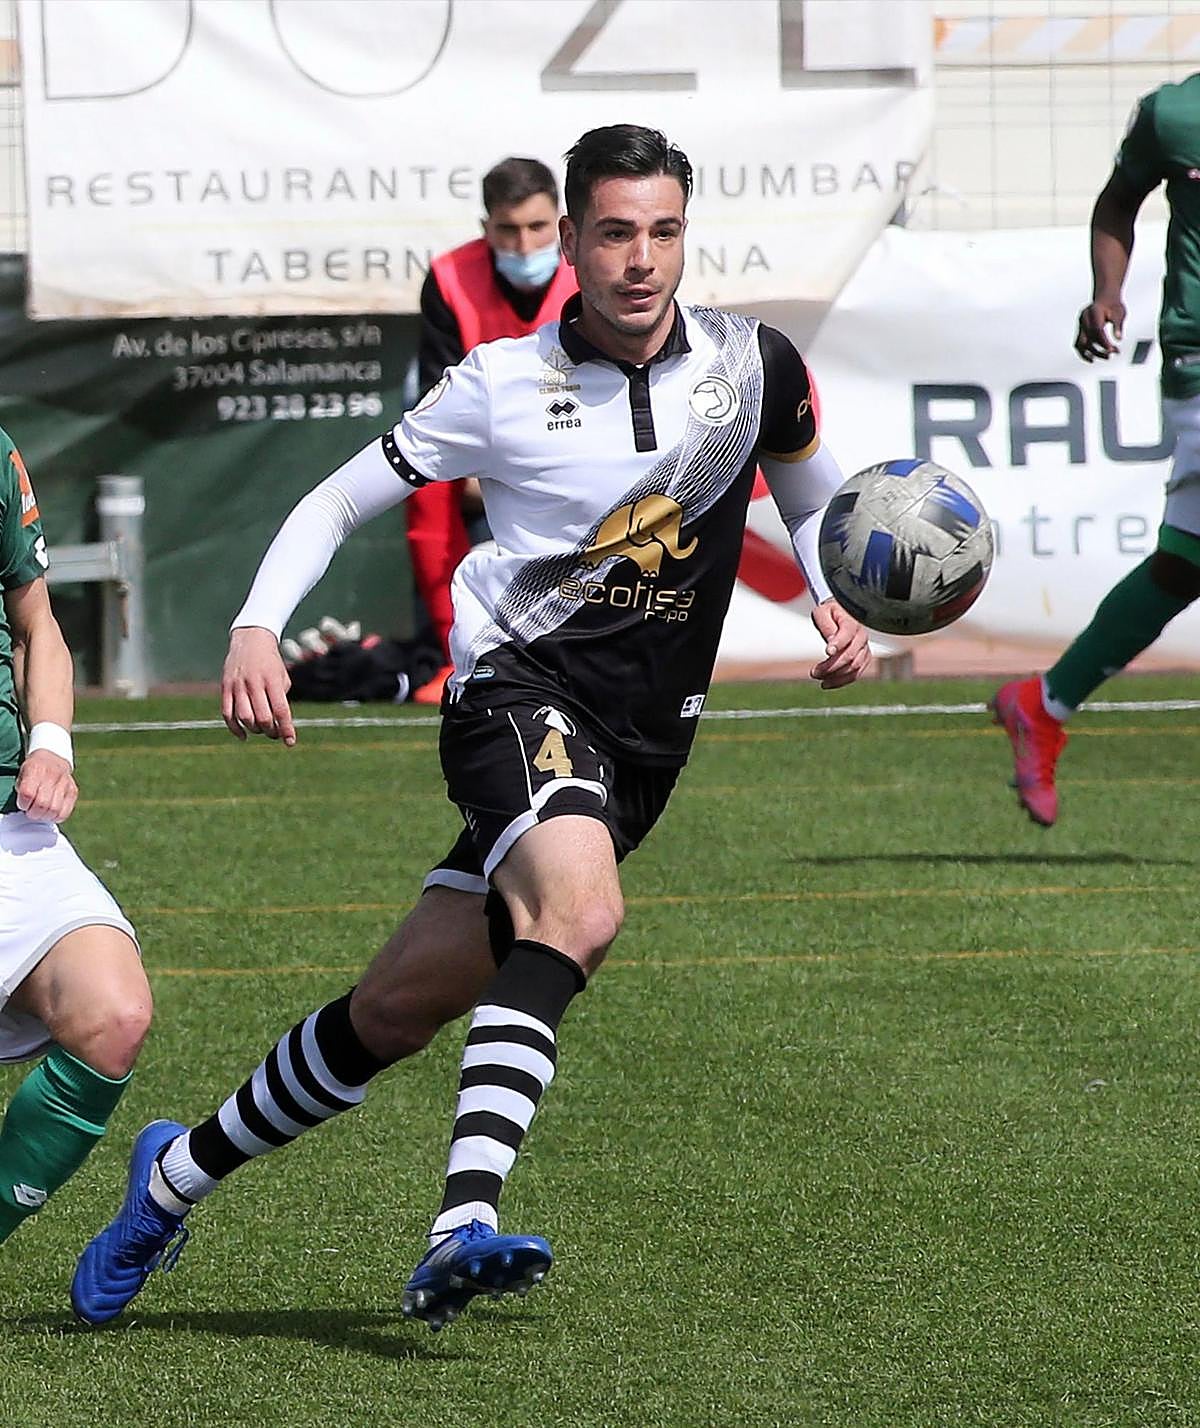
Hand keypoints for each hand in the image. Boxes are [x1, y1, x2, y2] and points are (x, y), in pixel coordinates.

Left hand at [15, 748, 76, 822]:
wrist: (52, 759)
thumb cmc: (33, 772)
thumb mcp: (22, 774)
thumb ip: (21, 789)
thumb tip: (25, 807)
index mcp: (35, 769)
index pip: (28, 794)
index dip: (23, 803)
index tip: (22, 803)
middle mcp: (52, 774)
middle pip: (42, 804)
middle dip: (33, 813)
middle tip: (30, 811)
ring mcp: (65, 783)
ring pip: (54, 810)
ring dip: (44, 816)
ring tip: (40, 812)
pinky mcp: (73, 791)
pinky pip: (65, 812)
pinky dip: (55, 817)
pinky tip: (50, 812)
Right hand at [221, 626, 295, 745]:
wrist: (250, 639)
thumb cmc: (271, 663)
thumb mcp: (282, 677)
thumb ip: (281, 700)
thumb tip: (279, 726)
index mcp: (272, 680)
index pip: (281, 710)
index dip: (286, 729)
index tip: (290, 742)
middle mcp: (254, 683)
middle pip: (263, 717)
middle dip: (271, 731)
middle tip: (275, 734)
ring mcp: (238, 685)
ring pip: (245, 717)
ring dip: (255, 730)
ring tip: (261, 730)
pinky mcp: (225, 687)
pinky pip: (227, 714)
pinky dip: (235, 729)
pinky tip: (244, 736)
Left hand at [809, 599, 870, 689]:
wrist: (841, 613)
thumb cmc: (829, 613)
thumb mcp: (822, 613)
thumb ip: (826, 625)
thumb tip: (831, 643)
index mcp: (851, 622)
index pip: (847, 634)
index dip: (838, 644)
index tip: (827, 652)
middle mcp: (862, 636)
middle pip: (850, 655)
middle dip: (831, 667)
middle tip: (813, 673)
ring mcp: (864, 648)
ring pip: (855, 667)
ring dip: (837, 677)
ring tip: (820, 681)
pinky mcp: (863, 658)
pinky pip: (857, 673)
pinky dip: (843, 681)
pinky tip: (828, 683)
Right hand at [1075, 298, 1124, 361]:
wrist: (1105, 299)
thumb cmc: (1113, 306)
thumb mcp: (1119, 313)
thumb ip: (1118, 326)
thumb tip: (1119, 339)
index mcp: (1093, 311)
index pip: (1096, 330)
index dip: (1104, 341)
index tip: (1112, 350)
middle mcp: (1083, 319)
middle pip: (1088, 338)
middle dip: (1099, 349)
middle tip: (1112, 354)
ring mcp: (1080, 325)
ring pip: (1081, 344)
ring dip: (1092, 353)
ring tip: (1106, 357)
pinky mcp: (1080, 331)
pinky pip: (1078, 345)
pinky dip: (1084, 353)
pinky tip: (1093, 359)